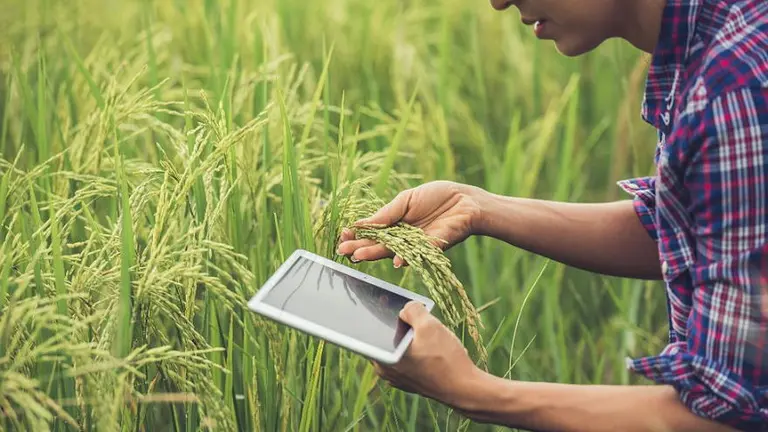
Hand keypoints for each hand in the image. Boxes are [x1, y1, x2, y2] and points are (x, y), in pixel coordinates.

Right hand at [337, 181, 484, 266]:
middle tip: (343, 250)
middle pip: (378, 244)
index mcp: (396, 224)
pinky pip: (418, 255)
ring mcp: (417, 245)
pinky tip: (396, 261)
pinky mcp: (433, 248)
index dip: (358, 234)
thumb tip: (361, 223)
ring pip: (393, 252)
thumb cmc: (438, 196)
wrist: (466, 201)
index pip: (372, 232)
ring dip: (376, 254)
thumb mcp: (406, 200)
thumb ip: (387, 213)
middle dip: (360, 247)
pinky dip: (407, 258)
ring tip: (359, 255)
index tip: (343, 235)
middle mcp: (404, 238)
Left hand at [372, 301, 482, 410]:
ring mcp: (399, 378)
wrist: (466, 388)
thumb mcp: (429, 325)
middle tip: (417, 317)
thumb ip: (412, 310)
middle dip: (402, 325)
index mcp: (382, 359)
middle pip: (388, 337)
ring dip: (414, 337)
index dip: (380, 313)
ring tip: (431, 334)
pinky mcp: (412, 382)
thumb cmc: (445, 359)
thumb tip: (406, 308)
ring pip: (402, 347)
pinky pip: (411, 358)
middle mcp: (386, 371)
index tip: (387, 301)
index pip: (371, 330)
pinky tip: (436, 347)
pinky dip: (420, 350)